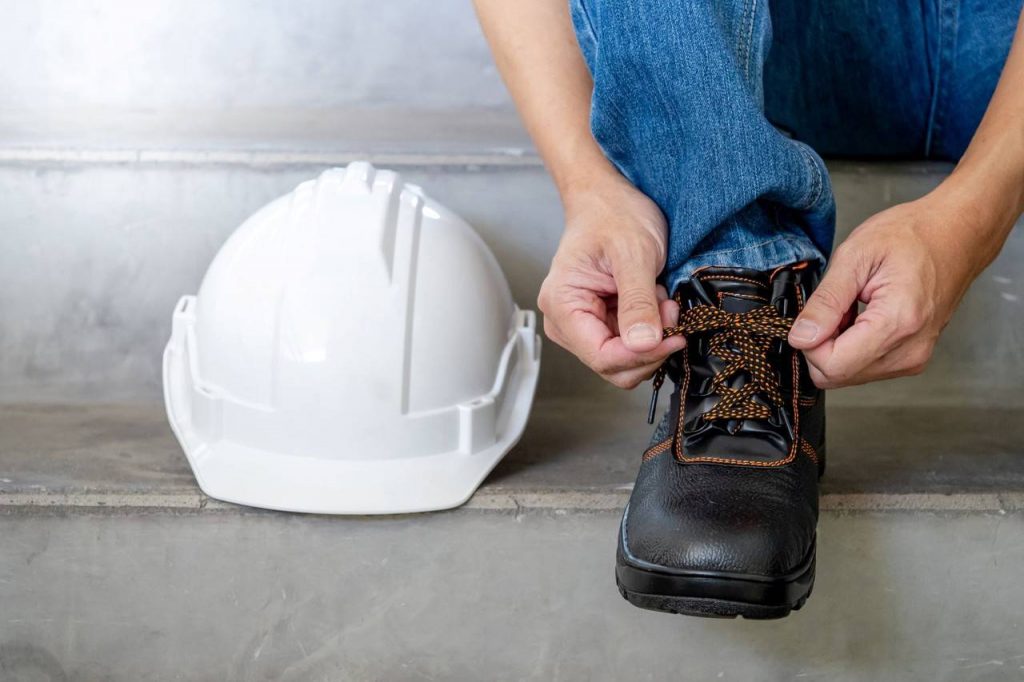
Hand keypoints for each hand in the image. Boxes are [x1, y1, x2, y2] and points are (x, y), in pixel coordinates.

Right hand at [538, 174, 686, 387]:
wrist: (609, 199)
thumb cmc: (613, 215)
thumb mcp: (633, 254)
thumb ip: (638, 302)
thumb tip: (644, 344)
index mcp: (562, 304)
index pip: (601, 356)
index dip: (641, 355)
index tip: (674, 337)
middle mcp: (566, 321)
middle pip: (612, 366)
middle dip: (649, 347)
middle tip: (669, 311)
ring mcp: (583, 324)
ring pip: (624, 361)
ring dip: (652, 339)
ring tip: (660, 300)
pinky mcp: (601, 323)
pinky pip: (630, 346)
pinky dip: (651, 330)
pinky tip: (654, 301)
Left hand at [788, 193, 985, 388]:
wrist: (955, 235)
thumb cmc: (912, 236)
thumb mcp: (855, 256)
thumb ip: (825, 302)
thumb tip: (800, 336)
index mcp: (897, 323)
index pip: (832, 366)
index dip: (809, 343)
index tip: (814, 315)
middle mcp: (909, 350)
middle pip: (837, 375)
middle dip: (820, 345)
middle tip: (832, 308)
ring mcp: (913, 358)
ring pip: (848, 374)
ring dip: (836, 346)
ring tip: (851, 308)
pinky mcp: (911, 358)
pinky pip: (864, 367)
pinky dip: (851, 347)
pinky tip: (860, 318)